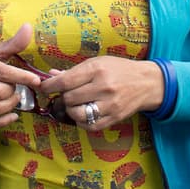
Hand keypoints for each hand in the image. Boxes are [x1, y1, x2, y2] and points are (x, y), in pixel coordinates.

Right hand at [0, 23, 41, 129]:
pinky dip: (3, 121)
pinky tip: (12, 115)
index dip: (22, 77)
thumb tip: (29, 27)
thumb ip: (13, 43)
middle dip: (13, 91)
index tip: (36, 80)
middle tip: (16, 87)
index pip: (3, 72)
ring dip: (10, 105)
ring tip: (14, 98)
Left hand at [39, 56, 163, 130]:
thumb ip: (74, 71)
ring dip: (71, 110)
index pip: (66, 81)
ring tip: (74, 104)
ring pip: (77, 114)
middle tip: (65, 94)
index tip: (43, 87)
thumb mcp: (97, 63)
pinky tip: (84, 113)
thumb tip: (52, 75)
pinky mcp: (114, 118)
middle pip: (70, 98)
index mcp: (97, 69)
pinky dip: (81, 121)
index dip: (50, 86)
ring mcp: (109, 105)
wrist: (146, 83)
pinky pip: (89, 126)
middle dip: (63, 97)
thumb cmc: (119, 69)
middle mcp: (103, 87)